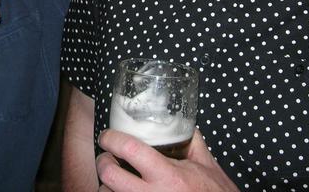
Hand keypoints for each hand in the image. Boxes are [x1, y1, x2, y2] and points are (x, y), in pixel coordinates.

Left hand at [96, 129, 237, 191]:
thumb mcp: (206, 164)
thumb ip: (192, 142)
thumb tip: (182, 123)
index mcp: (168, 175)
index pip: (130, 149)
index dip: (112, 139)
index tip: (107, 136)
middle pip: (109, 175)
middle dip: (103, 162)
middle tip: (107, 157)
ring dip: (107, 186)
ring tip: (115, 180)